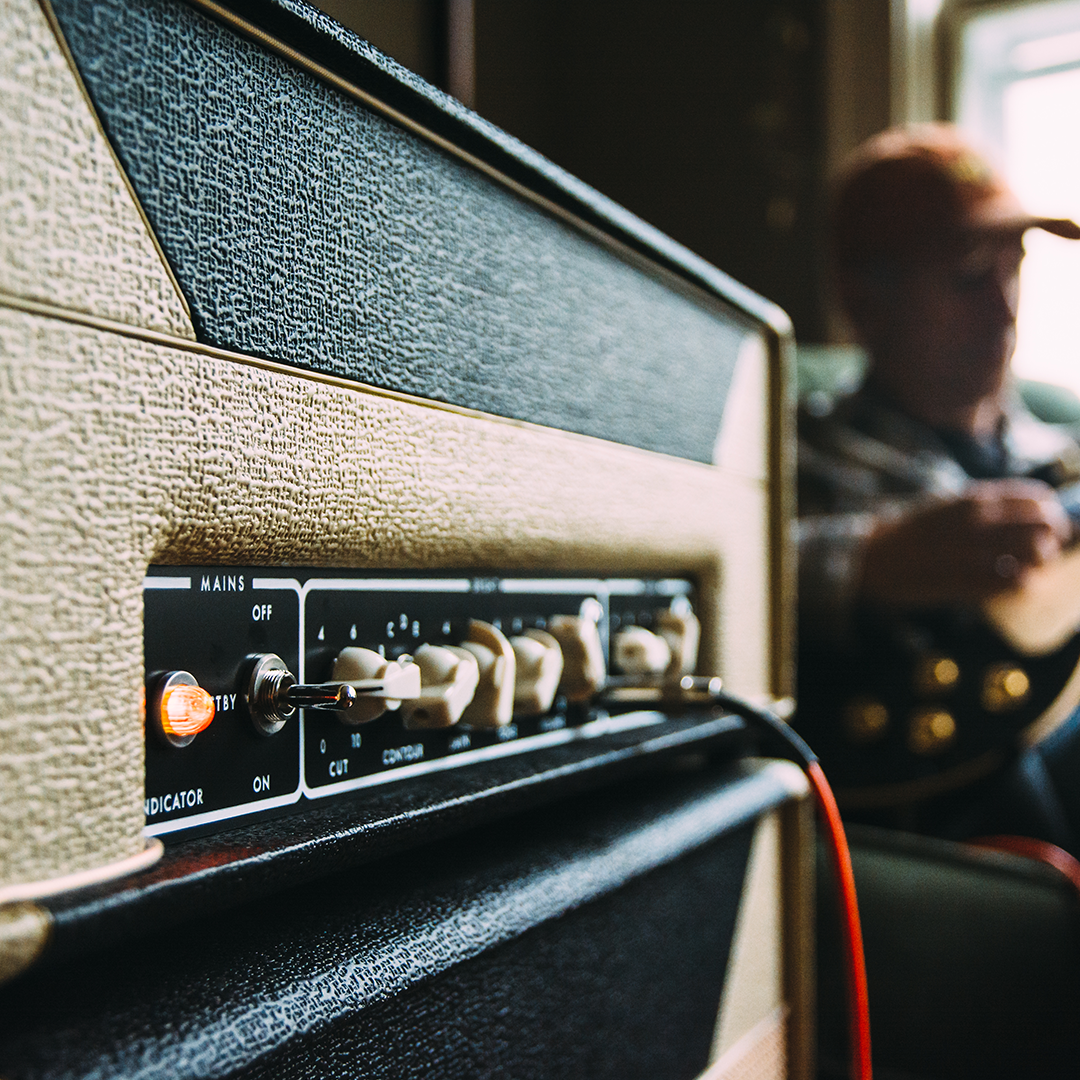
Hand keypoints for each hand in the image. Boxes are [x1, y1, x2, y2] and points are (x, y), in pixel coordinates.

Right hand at [857, 479, 1071, 607]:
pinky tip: (1009, 585)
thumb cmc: (913, 533)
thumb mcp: (948, 507)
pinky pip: (1011, 585)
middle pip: (1043, 527)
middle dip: (1052, 541)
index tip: (1049, 526)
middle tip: (1043, 552)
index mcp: (972, 500)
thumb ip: (987, 507)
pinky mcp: (963, 583)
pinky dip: (1019, 586)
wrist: (871, 559)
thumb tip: (1035, 513)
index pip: (1038, 499)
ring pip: (1033, 556)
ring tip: (1026, 569)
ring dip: (1037, 565)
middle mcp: (975, 523)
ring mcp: (969, 553)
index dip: (1053, 513)